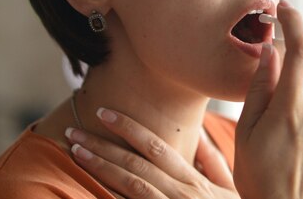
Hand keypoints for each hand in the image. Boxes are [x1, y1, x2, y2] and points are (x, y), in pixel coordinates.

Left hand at [65, 111, 238, 198]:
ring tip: (75, 151)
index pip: (156, 146)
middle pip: (134, 163)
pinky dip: (111, 197)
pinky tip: (89, 189)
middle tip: (73, 131)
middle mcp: (179, 193)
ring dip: (99, 167)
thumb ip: (213, 162)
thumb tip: (200, 135)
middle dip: (102, 145)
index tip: (104, 113)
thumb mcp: (229, 188)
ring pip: (129, 185)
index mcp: (193, 179)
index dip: (128, 128)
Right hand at [234, 0, 302, 198]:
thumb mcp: (246, 133)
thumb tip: (271, 52)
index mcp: (291, 107)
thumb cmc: (259, 176)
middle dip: (297, 53)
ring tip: (282, 114)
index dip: (294, 21)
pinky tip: (296, 133)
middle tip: (276, 65)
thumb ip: (260, 87)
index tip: (284, 7)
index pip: (301, 48)